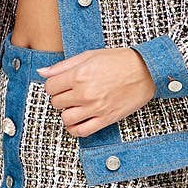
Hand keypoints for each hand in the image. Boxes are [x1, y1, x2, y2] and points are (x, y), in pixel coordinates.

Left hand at [36, 47, 155, 137]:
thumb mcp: (89, 56)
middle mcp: (85, 93)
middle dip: (60, 98)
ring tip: (74, 107)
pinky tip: (78, 121)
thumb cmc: (119, 60)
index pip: (50, 87)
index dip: (52, 85)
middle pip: (56, 103)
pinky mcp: (105, 119)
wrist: (145, 70)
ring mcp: (95, 108)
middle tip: (69, 93)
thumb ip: (63, 66)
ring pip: (66, 119)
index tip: (60, 84)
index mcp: (79, 75)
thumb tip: (42, 72)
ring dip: (67, 113)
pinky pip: (82, 131)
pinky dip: (75, 129)